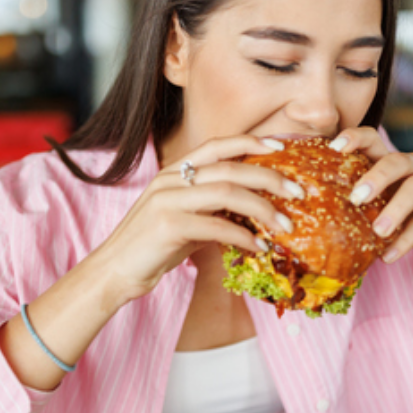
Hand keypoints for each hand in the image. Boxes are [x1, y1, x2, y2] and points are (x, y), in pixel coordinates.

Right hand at [91, 135, 305, 302]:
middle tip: (299, 191)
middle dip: (270, 177)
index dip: (251, 141)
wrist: (114, 271)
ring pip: (227, 193)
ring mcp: (167, 200)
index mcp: (174, 172)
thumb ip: (213, 210)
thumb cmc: (152, 248)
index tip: (282, 146)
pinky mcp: (168, 226)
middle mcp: (170, 180)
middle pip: (230, 167)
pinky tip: (259, 247)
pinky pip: (217, 226)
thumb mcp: (186, 220)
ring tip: (286, 226)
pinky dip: (244, 237)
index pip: (217, 145)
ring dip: (264, 209)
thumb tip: (253, 215)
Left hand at [329, 127, 412, 266]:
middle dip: (375, 177)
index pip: (373, 138)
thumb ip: (352, 198)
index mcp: (390, 159)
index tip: (334, 147)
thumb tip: (304, 204)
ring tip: (377, 231)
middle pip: (396, 161)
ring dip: (394, 210)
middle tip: (356, 198)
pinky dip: (405, 240)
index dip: (354, 138)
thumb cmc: (396, 216)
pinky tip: (388, 256)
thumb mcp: (374, 204)